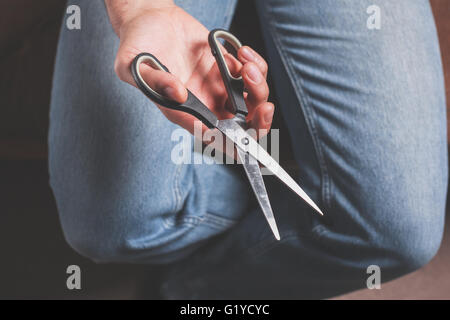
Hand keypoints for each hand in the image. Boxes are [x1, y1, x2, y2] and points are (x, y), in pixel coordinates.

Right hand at [109, 3, 273, 137]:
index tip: (247, 140)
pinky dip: (256, 66)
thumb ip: (153, 81)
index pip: (213, 139)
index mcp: (183, 112)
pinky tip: (243, 53)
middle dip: (259, 122)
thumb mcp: (132, 65)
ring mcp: (218, 86)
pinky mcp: (227, 67)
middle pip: (242, 126)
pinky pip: (252, 75)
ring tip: (246, 63)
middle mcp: (204, 103)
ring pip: (252, 101)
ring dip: (258, 86)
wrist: (149, 18)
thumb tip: (179, 94)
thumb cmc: (137, 45)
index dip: (233, 147)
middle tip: (264, 105)